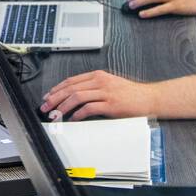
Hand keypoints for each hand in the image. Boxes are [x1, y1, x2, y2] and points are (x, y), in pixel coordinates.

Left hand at [40, 70, 154, 120]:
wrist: (150, 98)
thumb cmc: (130, 94)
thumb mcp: (110, 85)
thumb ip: (93, 88)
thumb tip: (73, 97)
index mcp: (98, 76)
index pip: (71, 81)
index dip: (56, 89)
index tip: (47, 97)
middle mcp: (100, 81)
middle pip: (70, 88)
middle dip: (54, 98)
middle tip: (45, 107)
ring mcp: (106, 92)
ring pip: (77, 97)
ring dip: (63, 106)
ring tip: (56, 114)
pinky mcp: (111, 105)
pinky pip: (89, 108)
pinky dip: (78, 114)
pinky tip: (73, 119)